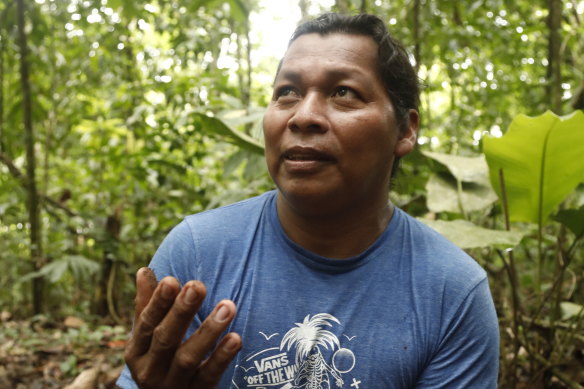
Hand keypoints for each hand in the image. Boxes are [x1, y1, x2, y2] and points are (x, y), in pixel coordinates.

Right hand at [124, 267, 241, 388]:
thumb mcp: (147, 340)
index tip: (172, 280)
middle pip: (166, 339)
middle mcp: (150, 371)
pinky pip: (209, 377)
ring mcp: (172, 386)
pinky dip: (221, 358)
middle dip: (181, 311)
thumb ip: (147, 306)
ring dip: (208, 331)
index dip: (158, 302)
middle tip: (198, 285)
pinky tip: (236, 338)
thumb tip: (144, 270)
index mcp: (137, 351)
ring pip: (188, 358)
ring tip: (227, 305)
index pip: (147, 323)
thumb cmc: (158, 363)